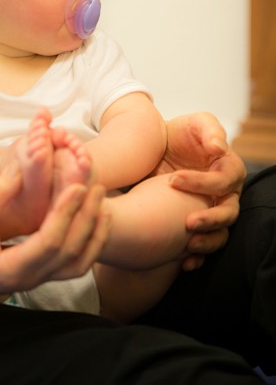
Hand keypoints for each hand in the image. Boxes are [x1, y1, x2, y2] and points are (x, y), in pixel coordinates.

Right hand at [0, 164, 109, 301]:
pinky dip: (87, 243)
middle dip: (86, 218)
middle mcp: (28, 279)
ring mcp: (34, 279)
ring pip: (77, 263)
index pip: (50, 242)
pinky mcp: (36, 273)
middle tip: (97, 186)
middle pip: (71, 252)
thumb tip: (19, 171)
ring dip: (94, 233)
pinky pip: (71, 263)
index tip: (78, 186)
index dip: (66, 213)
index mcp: (12, 270)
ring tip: (103, 202)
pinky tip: (93, 221)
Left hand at [156, 112, 245, 270]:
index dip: (201, 183)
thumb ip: (209, 130)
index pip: (223, 182)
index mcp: (229, 168)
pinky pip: (206, 244)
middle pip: (228, 213)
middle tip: (187, 223)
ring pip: (221, 233)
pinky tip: (183, 262)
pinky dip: (198, 256)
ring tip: (187, 246)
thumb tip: (219, 147)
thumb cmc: (179, 133)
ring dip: (207, 241)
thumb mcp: (195, 123)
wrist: (156, 149)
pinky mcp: (199, 222)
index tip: (172, 180)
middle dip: (210, 220)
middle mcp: (226, 193)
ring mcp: (214, 210)